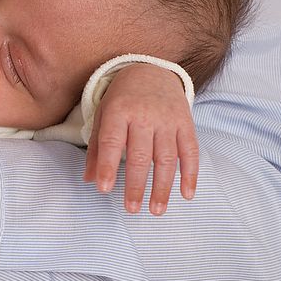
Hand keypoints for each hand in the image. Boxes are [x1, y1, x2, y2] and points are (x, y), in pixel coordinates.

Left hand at [83, 63, 198, 214]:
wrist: (151, 70)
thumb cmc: (122, 99)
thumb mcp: (103, 116)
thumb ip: (97, 148)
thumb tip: (89, 180)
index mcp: (119, 111)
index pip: (112, 142)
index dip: (107, 166)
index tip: (104, 189)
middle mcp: (145, 115)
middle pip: (141, 155)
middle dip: (136, 185)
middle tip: (131, 209)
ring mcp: (168, 119)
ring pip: (167, 158)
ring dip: (162, 187)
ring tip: (156, 210)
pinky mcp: (186, 123)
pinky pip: (191, 151)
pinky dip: (190, 174)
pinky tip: (186, 194)